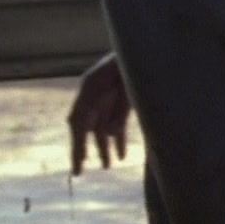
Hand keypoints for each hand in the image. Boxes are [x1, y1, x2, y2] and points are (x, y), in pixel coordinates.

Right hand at [67, 52, 129, 175]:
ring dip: (104, 149)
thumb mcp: (116, 83)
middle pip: (86, 129)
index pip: (78, 121)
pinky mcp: (125, 105)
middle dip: (83, 149)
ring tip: (107, 166)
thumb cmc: (129, 63)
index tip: (79, 161)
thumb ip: (108, 106)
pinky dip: (119, 142)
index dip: (78, 141)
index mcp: (88, 89)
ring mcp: (110, 102)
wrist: (146, 53)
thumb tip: (106, 131)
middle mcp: (96, 98)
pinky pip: (118, 128)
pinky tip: (122, 155)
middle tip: (80, 171)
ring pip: (103, 131)